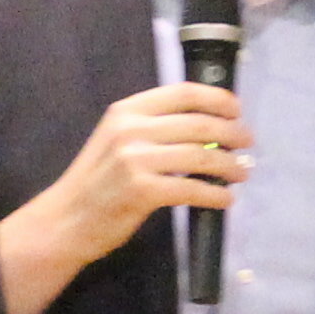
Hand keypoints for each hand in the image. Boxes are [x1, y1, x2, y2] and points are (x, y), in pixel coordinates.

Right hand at [0, 80, 249, 313]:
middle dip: (231, 133)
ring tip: (242, 173)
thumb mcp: (117, 141)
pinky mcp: (142, 191)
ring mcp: (135, 160)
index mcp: (127, 111)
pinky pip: (192, 188)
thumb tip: (206, 128)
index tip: (237, 110)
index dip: (217, 99)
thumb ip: (152, 129)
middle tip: (248, 144)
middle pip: (198, 124)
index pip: (183, 93)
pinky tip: (225, 198)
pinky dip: (215, 194)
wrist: (66, 220)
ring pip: (200, 156)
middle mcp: (131, 129)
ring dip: (229, 165)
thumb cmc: (96, 182)